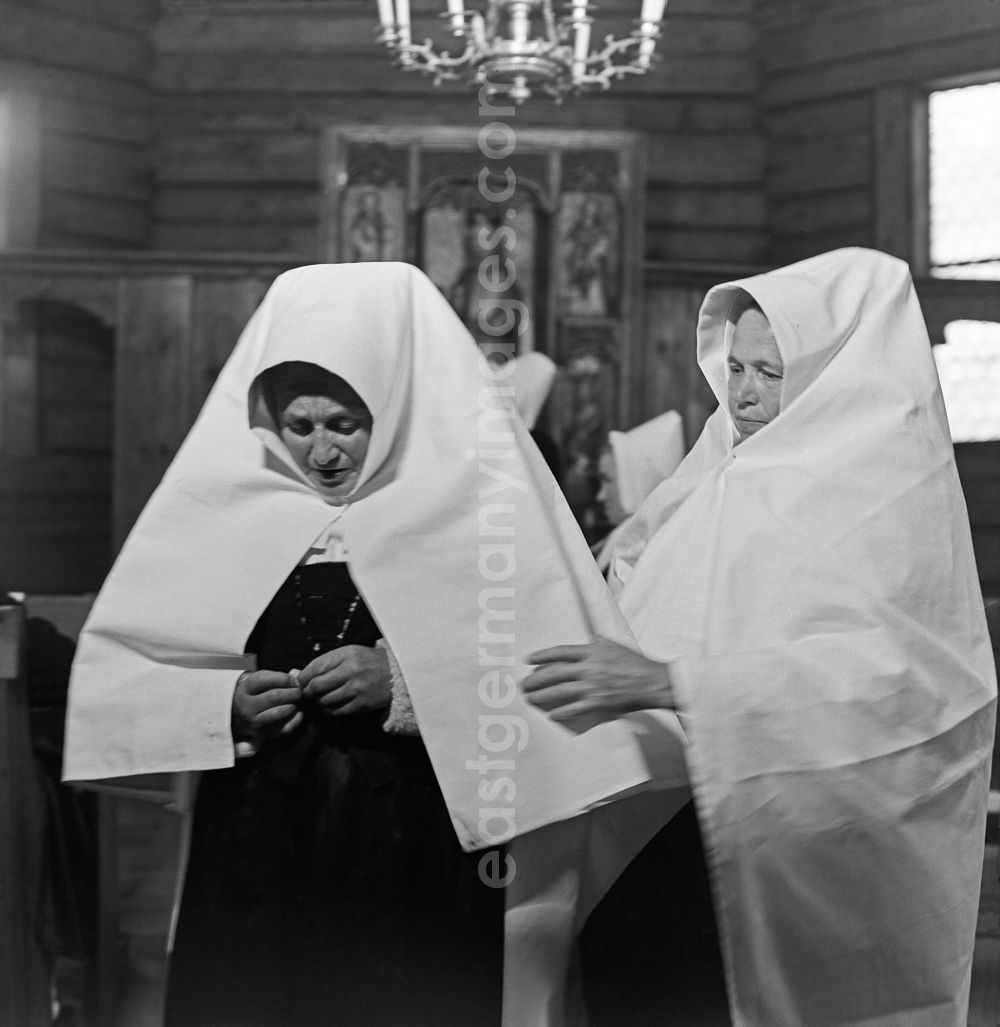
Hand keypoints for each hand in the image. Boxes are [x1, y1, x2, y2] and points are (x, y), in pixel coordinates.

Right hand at [232, 670, 303, 742]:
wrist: (239, 715)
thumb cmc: (256, 693)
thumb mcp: (261, 681)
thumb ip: (278, 676)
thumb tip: (297, 675)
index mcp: (245, 689)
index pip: (264, 680)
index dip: (284, 679)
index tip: (294, 680)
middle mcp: (247, 706)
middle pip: (273, 696)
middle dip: (292, 692)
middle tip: (300, 691)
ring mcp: (254, 722)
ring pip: (277, 713)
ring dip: (293, 705)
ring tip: (298, 701)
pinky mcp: (263, 734)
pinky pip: (283, 729)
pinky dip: (295, 720)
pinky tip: (298, 713)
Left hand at [298, 644, 391, 716]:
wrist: (396, 673)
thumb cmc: (368, 661)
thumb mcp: (349, 653)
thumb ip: (326, 662)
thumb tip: (299, 675)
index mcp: (347, 655)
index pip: (315, 667)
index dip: (303, 677)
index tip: (302, 681)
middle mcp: (352, 671)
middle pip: (317, 686)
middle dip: (307, 692)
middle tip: (307, 693)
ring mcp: (357, 689)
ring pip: (325, 701)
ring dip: (318, 702)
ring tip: (320, 699)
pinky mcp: (362, 704)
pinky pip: (337, 711)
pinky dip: (329, 710)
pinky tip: (330, 706)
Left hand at [521, 637, 674, 722]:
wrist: (652, 682)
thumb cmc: (636, 662)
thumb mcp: (615, 645)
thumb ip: (598, 643)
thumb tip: (590, 639)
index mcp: (592, 652)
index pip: (560, 652)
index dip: (542, 655)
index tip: (528, 659)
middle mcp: (589, 669)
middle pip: (555, 673)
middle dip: (536, 678)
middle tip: (524, 683)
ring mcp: (592, 687)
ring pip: (560, 691)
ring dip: (542, 695)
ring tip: (530, 697)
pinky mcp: (598, 703)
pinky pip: (575, 709)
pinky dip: (562, 712)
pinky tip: (552, 714)